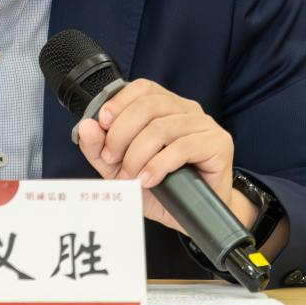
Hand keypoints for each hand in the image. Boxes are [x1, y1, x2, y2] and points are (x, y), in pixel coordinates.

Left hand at [75, 79, 256, 233]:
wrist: (192, 215)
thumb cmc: (160, 187)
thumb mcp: (121, 169)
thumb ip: (100, 149)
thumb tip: (87, 126)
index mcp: (166, 106)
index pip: (142, 88)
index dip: (119, 102)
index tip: (102, 124)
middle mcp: (187, 109)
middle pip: (148, 107)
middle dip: (122, 133)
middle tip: (112, 159)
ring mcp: (204, 124)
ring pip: (162, 128)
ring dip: (138, 154)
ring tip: (131, 176)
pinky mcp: (218, 144)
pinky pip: (182, 147)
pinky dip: (158, 165)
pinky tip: (149, 179)